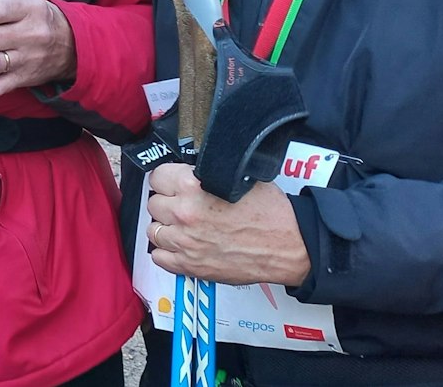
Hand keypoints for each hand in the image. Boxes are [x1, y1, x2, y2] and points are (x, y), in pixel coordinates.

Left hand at [146, 162, 309, 285]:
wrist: (289, 245)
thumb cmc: (270, 212)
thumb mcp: (236, 177)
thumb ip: (205, 176)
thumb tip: (188, 175)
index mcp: (192, 186)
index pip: (157, 177)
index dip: (167, 180)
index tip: (173, 184)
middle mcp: (184, 213)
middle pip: (154, 203)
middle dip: (167, 203)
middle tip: (181, 206)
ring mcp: (184, 242)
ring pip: (153, 230)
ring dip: (166, 227)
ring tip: (182, 227)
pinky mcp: (190, 266)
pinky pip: (159, 258)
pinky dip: (167, 252)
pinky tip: (180, 246)